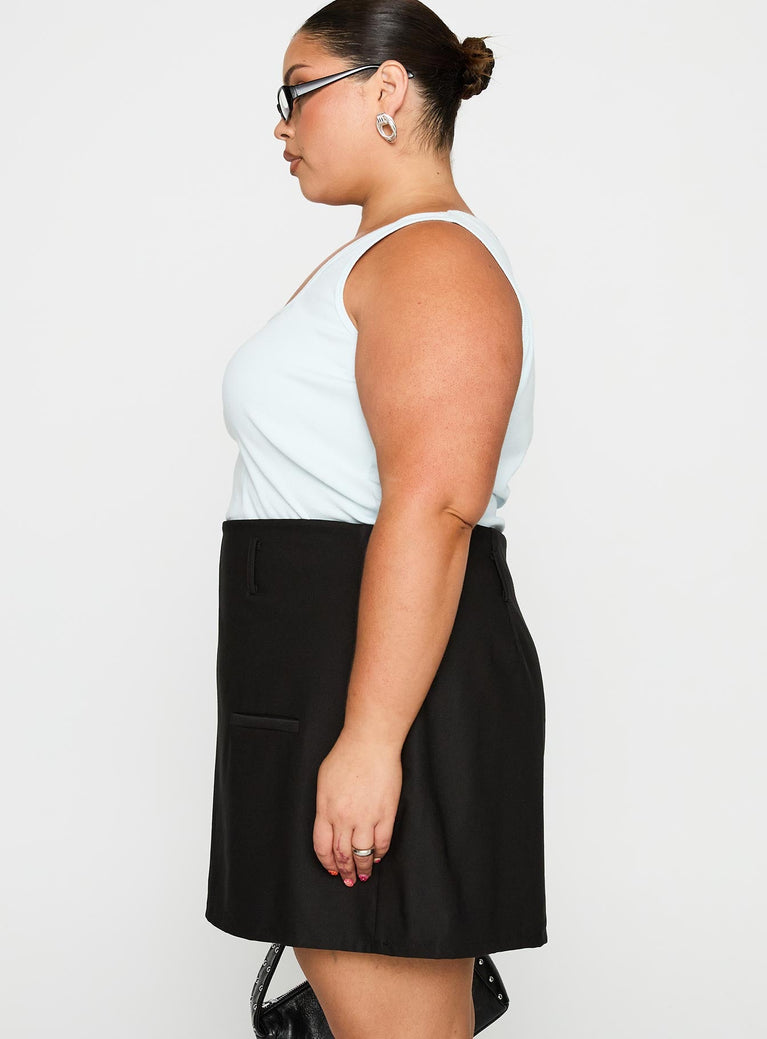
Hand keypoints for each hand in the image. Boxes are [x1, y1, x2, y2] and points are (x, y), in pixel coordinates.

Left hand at [313, 728, 401, 885]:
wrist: (370, 743)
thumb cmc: (346, 755)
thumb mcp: (324, 780)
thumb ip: (324, 804)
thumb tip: (328, 822)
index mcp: (326, 809)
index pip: (322, 846)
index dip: (326, 862)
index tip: (331, 869)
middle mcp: (344, 817)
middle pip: (342, 854)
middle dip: (344, 871)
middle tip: (348, 880)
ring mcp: (366, 817)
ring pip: (362, 854)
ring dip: (362, 869)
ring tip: (364, 875)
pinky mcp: (386, 813)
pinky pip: (382, 843)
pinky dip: (379, 854)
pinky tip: (377, 857)